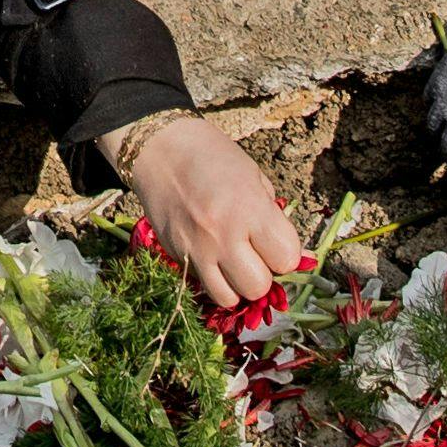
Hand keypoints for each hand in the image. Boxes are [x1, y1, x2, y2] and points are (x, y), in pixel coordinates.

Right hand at [116, 114, 304, 309]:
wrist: (159, 147)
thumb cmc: (213, 155)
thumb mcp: (253, 176)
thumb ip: (270, 215)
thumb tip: (284, 250)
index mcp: (248, 208)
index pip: (286, 258)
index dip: (286, 252)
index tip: (276, 240)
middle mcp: (222, 234)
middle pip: (258, 287)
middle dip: (263, 273)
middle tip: (255, 252)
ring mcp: (195, 249)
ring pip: (229, 298)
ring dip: (237, 284)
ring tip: (234, 261)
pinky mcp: (175, 255)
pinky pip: (203, 285)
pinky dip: (213, 278)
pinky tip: (213, 257)